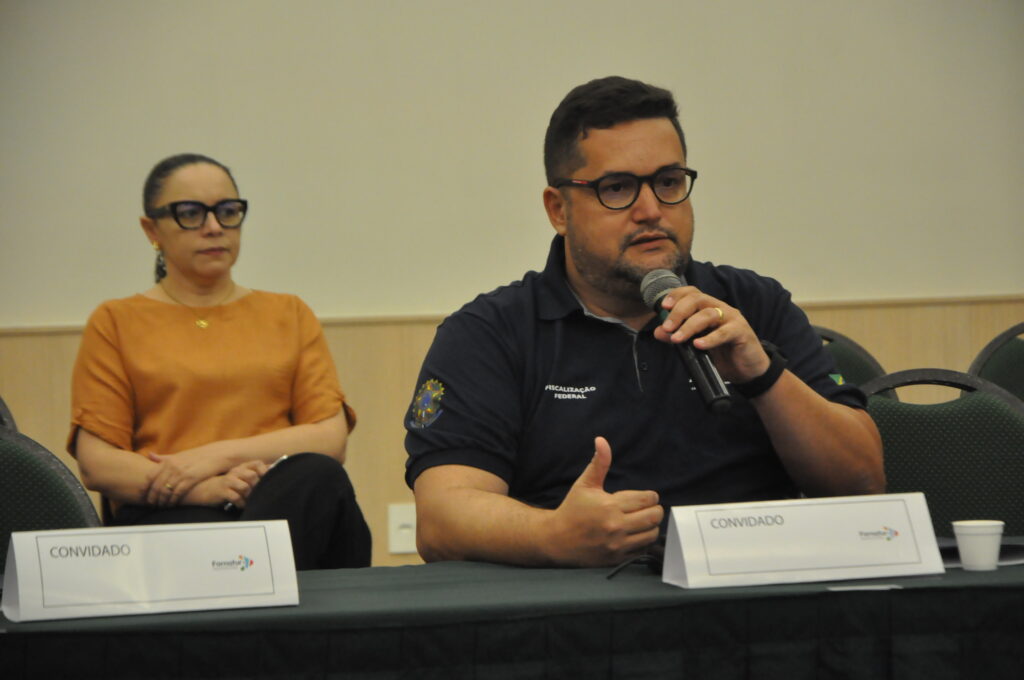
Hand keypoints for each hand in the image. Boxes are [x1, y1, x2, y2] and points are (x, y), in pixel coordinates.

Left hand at [144, 446, 232, 506]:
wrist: (219, 454)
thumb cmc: (199, 455)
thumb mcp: (180, 455)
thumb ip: (164, 458)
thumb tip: (149, 455)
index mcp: (169, 460)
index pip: (151, 476)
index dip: (146, 487)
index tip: (143, 494)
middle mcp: (173, 466)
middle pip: (157, 485)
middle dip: (153, 497)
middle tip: (151, 504)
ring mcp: (182, 472)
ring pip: (166, 490)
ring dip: (162, 500)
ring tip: (161, 506)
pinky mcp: (191, 478)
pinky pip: (178, 492)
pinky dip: (173, 500)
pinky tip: (172, 504)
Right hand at [185, 460, 268, 508]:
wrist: (204, 490)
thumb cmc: (227, 485)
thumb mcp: (240, 477)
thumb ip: (254, 474)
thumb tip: (272, 471)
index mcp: (242, 467)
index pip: (258, 464)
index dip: (265, 471)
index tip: (270, 480)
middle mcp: (236, 471)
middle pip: (253, 476)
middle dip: (257, 487)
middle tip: (257, 494)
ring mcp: (228, 480)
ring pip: (245, 487)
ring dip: (249, 496)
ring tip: (248, 501)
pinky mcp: (222, 491)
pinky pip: (235, 497)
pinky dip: (240, 503)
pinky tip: (240, 505)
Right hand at [547, 437, 662, 566]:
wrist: (556, 540)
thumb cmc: (572, 509)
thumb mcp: (585, 484)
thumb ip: (598, 463)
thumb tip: (602, 440)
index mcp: (610, 506)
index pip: (648, 499)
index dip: (650, 496)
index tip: (645, 497)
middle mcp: (616, 526)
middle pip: (654, 517)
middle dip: (654, 510)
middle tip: (646, 508)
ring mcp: (617, 545)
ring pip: (651, 534)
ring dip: (650, 526)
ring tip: (641, 521)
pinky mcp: (617, 558)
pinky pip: (642, 549)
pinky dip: (642, 541)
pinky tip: (634, 534)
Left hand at [652, 286, 768, 382]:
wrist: (746, 370)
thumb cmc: (721, 354)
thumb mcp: (695, 345)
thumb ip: (678, 337)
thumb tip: (658, 332)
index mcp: (708, 308)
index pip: (691, 293)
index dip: (677, 295)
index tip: (663, 306)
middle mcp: (720, 308)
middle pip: (697, 299)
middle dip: (679, 312)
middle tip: (667, 327)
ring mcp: (732, 318)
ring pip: (708, 314)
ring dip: (689, 326)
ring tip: (677, 339)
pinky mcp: (742, 331)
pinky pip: (725, 332)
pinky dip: (710, 338)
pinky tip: (698, 345)